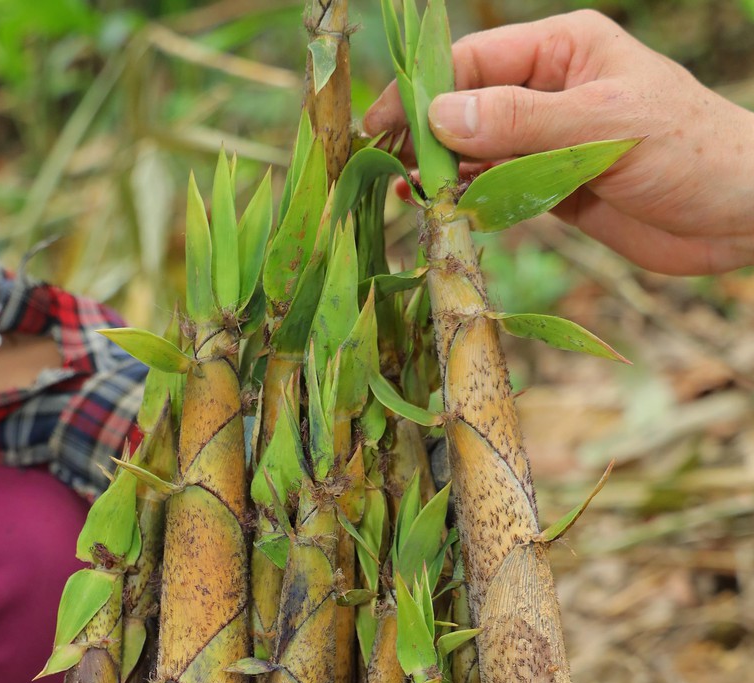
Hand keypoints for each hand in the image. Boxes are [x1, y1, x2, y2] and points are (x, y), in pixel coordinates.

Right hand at [364, 9, 753, 274]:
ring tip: (406, 197)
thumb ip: (519, 123)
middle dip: (425, 136)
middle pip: (468, 107)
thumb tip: (438, 117)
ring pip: (478, 153)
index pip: (475, 61)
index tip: (382, 126)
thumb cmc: (686, 151)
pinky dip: (470, 203)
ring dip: (443, 175)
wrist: (738, 215)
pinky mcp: (557, 191)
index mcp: (563, 49)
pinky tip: (443, 213)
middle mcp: (551, 90)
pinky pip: (500, 192)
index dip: (422, 92)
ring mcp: (551, 143)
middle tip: (383, 169)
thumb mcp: (600, 126)